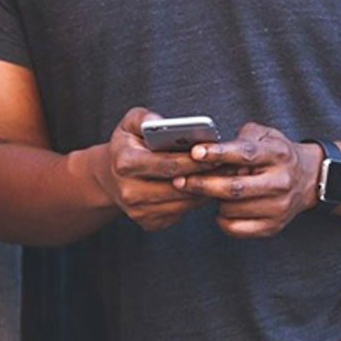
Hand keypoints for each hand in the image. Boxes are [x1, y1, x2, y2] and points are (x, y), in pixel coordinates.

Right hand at [98, 107, 217, 231]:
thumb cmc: (128, 144)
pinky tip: (208, 187)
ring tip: (224, 175)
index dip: (193, 160)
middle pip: (178, 186)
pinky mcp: (149, 222)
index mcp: (125, 163)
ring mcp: (139, 211)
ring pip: (183, 202)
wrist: (111, 176)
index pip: (167, 164)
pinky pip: (181, 213)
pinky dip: (196, 200)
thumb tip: (162, 123)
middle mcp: (129, 191)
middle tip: (229, 164)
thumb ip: (145, 118)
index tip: (215, 152)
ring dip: (205, 190)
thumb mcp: (130, 123)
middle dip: (205, 175)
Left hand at [174, 122, 320, 237]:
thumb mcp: (264, 135)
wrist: (308, 178)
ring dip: (213, 201)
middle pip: (234, 188)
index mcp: (278, 154)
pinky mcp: (274, 226)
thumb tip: (207, 148)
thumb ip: (239, 138)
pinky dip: (222, 219)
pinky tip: (222, 209)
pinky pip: (236, 228)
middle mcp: (281, 181)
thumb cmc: (276, 154)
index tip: (195, 153)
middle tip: (180, 181)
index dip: (218, 154)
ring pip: (231, 209)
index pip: (245, 154)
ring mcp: (279, 206)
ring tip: (210, 191)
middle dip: (203, 184)